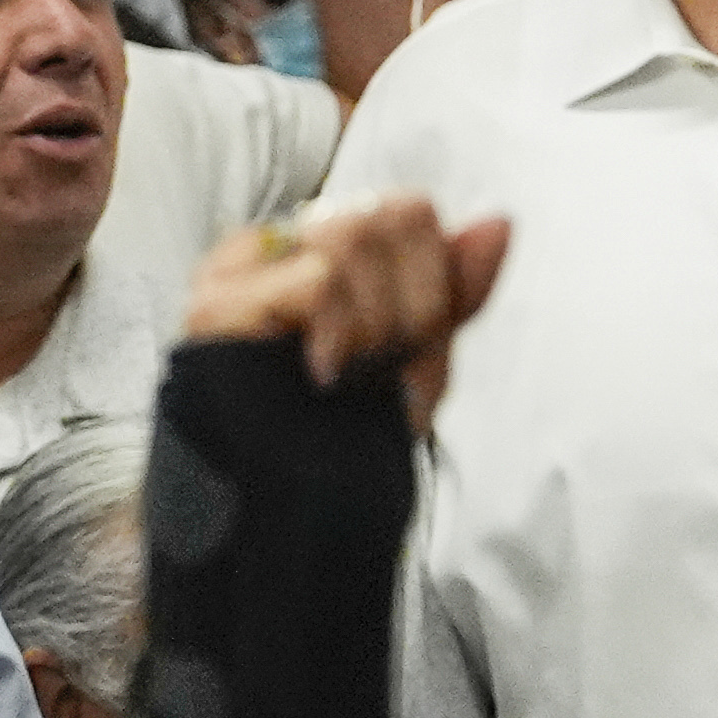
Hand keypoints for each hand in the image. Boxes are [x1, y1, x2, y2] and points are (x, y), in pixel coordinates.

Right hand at [178, 193, 509, 430]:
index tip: (413, 347)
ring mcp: (239, 270)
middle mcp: (279, 245)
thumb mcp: (420, 356)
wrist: (292, 507)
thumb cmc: (345, 433)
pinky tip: (323, 375)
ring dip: (376, 321)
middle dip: (413, 302)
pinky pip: (317, 281)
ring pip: (350, 236)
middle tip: (383, 363)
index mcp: (324, 247)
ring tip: (350, 374)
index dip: (433, 279)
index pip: (407, 211)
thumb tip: (500, 222)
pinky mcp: (218, 304)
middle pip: (386, 215)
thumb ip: (454, 289)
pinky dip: (341, 334)